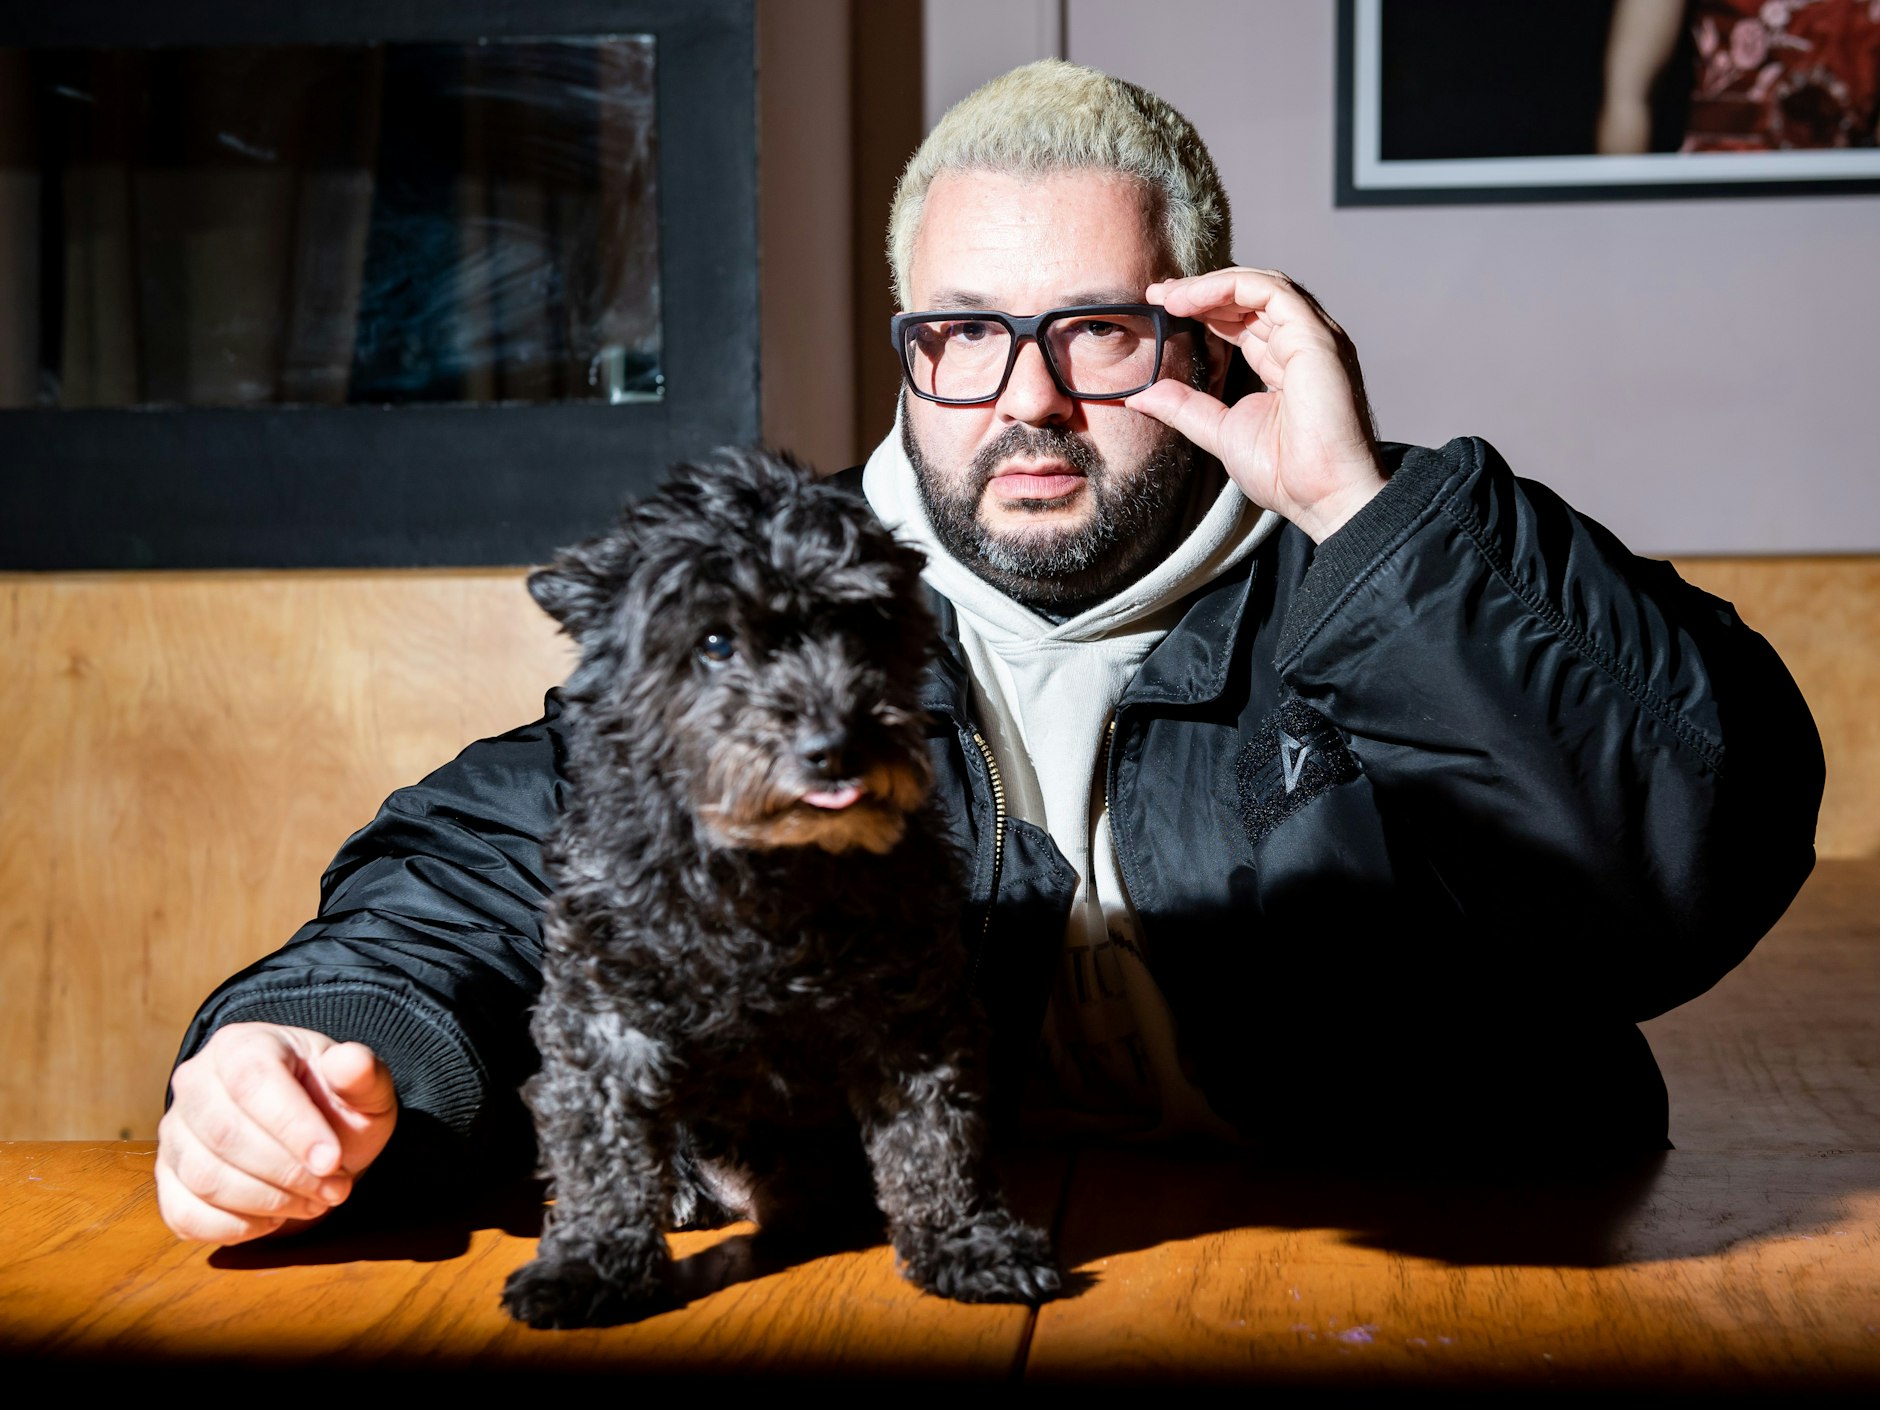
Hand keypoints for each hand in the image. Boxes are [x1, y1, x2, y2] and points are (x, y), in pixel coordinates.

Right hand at [157, 1023, 397, 1244]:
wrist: (310, 1139)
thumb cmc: (335, 1108)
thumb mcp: (362, 1089)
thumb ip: (362, 1074)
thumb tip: (353, 1062)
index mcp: (242, 1045)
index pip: (253, 1082)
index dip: (293, 1127)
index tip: (332, 1161)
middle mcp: (195, 1082)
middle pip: (226, 1135)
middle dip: (287, 1173)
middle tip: (335, 1189)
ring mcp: (175, 1132)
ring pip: (205, 1179)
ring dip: (268, 1202)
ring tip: (314, 1202)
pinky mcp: (168, 1180)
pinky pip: (186, 1216)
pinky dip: (235, 1228)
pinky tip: (274, 1218)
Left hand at [1127, 268, 1386, 543]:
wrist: (1323, 496)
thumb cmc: (1287, 473)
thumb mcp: (1220, 431)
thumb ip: (1183, 408)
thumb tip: (1140, 395)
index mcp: (1284, 362)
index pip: (1243, 320)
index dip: (1203, 308)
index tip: (1161, 307)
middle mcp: (1302, 342)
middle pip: (1250, 297)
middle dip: (1201, 290)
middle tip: (1158, 294)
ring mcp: (1313, 337)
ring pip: (1261, 286)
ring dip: (1211, 285)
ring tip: (1170, 296)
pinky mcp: (1316, 338)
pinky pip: (1271, 292)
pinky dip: (1229, 287)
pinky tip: (1192, 299)